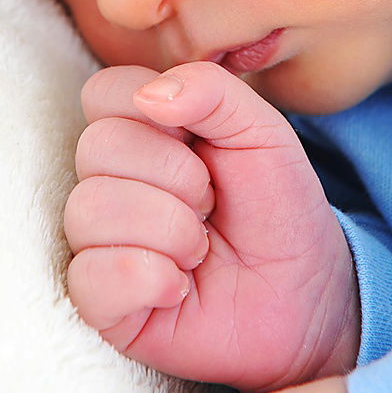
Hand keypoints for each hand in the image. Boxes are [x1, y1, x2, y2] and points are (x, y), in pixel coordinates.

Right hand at [64, 62, 359, 392]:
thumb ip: (213, 91)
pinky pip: (89, 278)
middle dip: (176, 176)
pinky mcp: (99, 301)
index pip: (103, 91)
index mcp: (139, 129)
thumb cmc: (276, 207)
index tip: (202, 143)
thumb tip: (149, 96)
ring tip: (200, 248)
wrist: (303, 293)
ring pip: (89, 210)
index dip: (157, 114)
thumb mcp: (262, 130)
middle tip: (211, 202)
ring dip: (170, 230)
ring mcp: (99, 240)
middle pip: (96, 147)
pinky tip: (180, 287)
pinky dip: (150, 280)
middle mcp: (109, 179)